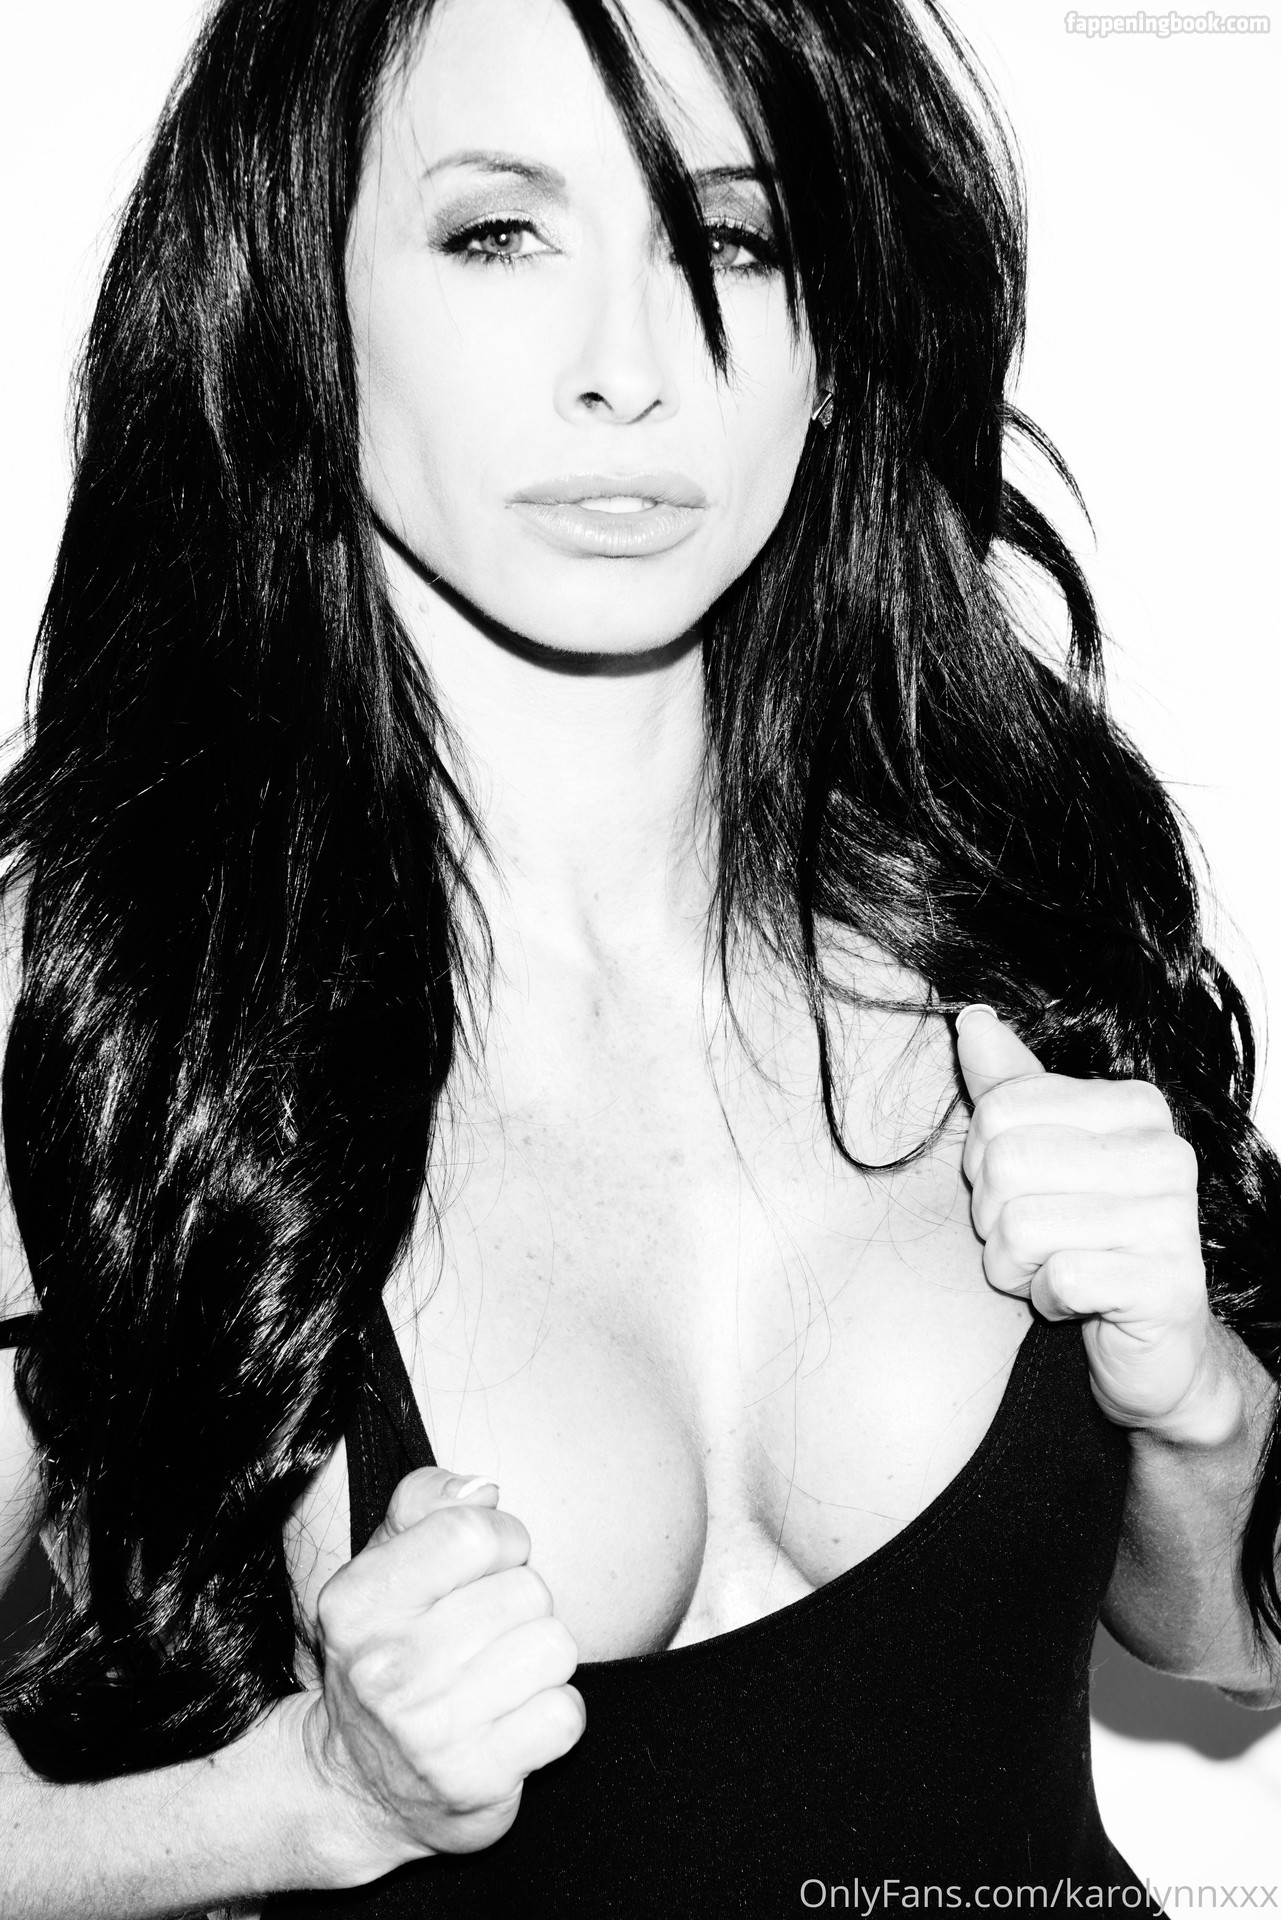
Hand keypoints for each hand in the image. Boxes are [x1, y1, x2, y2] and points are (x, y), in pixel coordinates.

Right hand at [295, 1466, 584, 1882]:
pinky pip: (565, 1714)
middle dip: (522, 1603)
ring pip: (555, 1647)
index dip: (502, 1539)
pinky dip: (552, 1714)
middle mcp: (387, 1667)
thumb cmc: (386, 1653)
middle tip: (486, 1633)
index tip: (487, 1566)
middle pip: (527, 1590)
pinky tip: (512, 1719)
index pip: (473, 1532)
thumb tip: (484, 1488)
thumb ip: (424, 1503)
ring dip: (540, 1658)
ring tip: (500, 1674)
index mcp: (358, 1602)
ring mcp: (430, 1730)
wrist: (358, 1787)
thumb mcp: (381, 1567)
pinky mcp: (475, 1781)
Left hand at [956, 1005, 1243, 1446]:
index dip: (982, 1162)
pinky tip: (1077, 1301)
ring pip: (1022, 1226)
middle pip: (1004, 1164)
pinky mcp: (1168, 1285)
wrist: (1152, 1348)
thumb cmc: (1087, 1241)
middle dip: (994, 1219)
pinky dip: (1048, 1300)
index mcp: (1134, 1106)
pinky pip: (1058, 1279)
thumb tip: (972, 1020)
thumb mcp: (1042, 1154)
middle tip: (1033, 1240)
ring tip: (1052, 1270)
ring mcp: (1174, 1218)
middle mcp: (1164, 1152)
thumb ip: (1009, 1087)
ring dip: (1016, 1266)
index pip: (1000, 1107)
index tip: (1018, 1190)